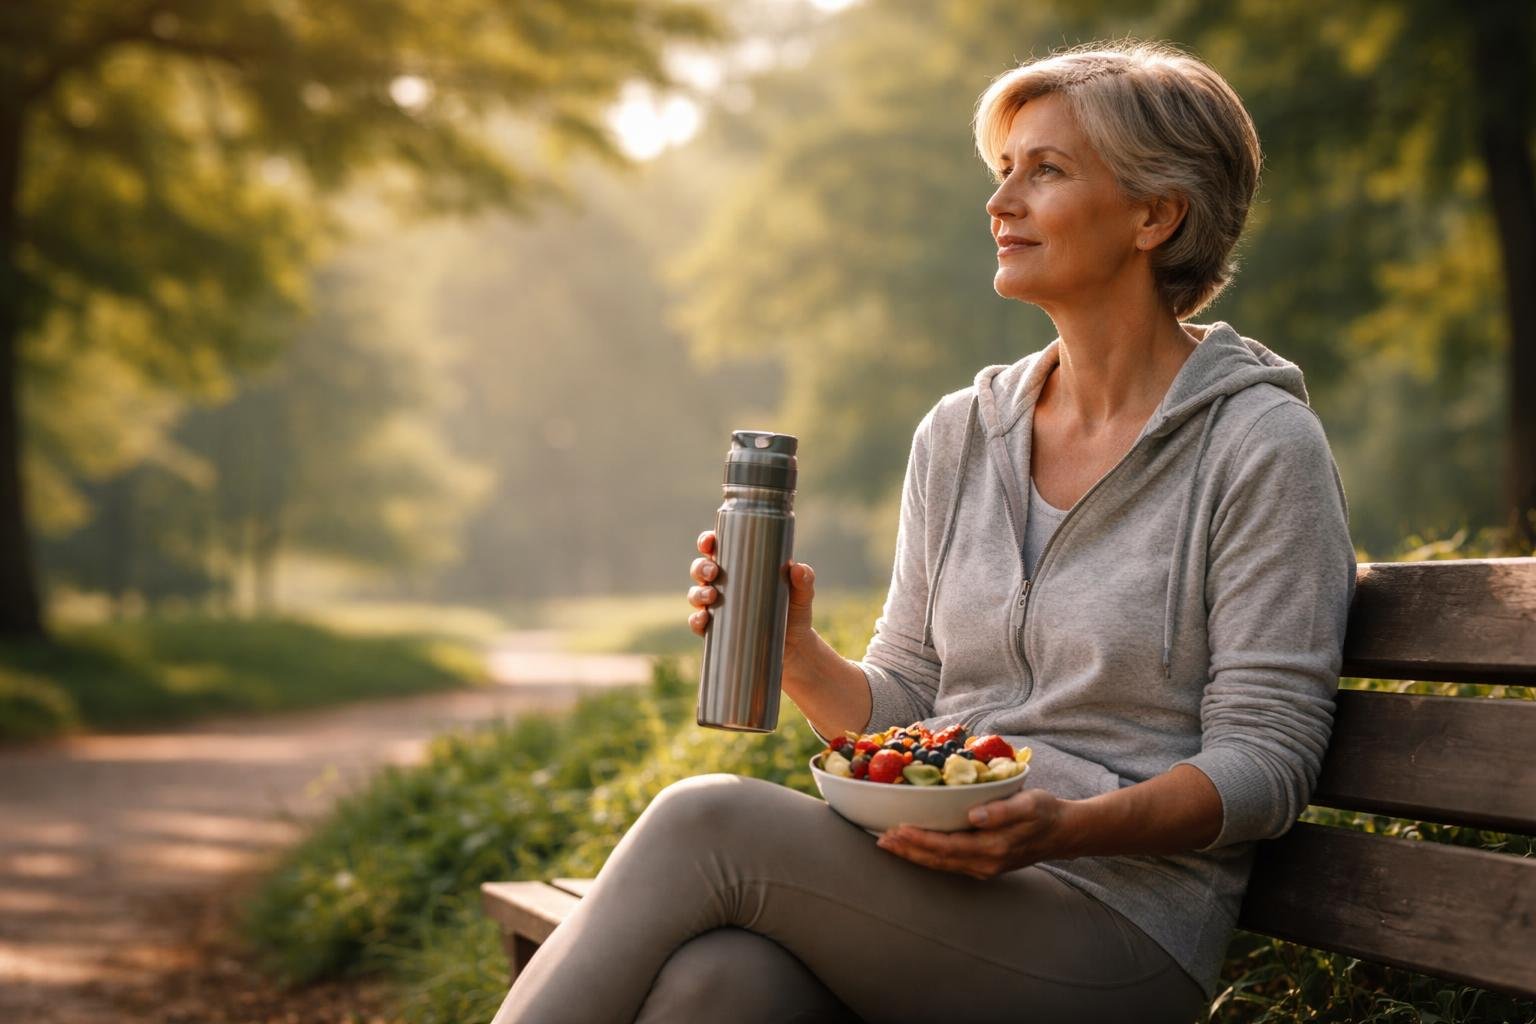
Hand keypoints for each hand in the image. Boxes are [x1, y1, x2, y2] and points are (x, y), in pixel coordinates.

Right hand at [687, 531, 816, 660]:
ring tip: (712, 597)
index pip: (717, 549)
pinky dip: (696, 620)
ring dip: (698, 593)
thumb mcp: (801, 595)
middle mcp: (724, 586)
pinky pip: (698, 623)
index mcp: (740, 568)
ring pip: (696, 594)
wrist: (794, 649)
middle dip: (701, 567)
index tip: (710, 541)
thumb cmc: (795, 613)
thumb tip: (798, 569)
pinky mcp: (717, 631)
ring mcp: (718, 608)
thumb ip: (804, 580)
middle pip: (701, 570)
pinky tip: (703, 619)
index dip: (707, 542)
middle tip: (713, 572)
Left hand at [875, 788, 1073, 879]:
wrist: (1064, 832)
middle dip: (907, 851)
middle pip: (937, 860)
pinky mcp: (983, 865)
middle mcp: (984, 863)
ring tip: (888, 845)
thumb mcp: (1029, 805)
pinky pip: (948, 863)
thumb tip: (974, 817)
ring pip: (940, 865)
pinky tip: (914, 848)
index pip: (946, 846)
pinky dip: (927, 856)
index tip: (896, 829)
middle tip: (880, 840)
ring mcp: (983, 868)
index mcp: (992, 848)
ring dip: (913, 855)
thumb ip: (1002, 811)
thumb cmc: (1045, 812)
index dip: (919, 840)